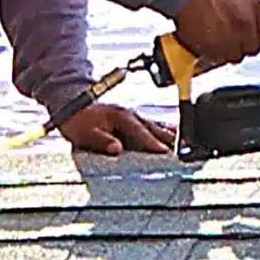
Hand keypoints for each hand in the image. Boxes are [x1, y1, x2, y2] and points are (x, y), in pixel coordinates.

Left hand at [58, 103, 175, 155]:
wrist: (72, 105)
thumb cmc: (79, 121)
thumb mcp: (85, 133)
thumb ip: (101, 141)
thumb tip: (116, 148)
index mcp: (121, 116)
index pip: (142, 133)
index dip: (153, 144)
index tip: (166, 154)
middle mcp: (131, 115)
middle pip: (155, 129)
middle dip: (170, 141)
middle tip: (185, 154)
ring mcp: (133, 116)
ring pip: (157, 126)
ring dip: (170, 136)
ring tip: (186, 145)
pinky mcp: (133, 119)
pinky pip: (153, 125)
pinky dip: (165, 131)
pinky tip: (175, 136)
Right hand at [173, 0, 259, 65]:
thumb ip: (258, 11)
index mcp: (255, 12)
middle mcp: (244, 28)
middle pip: (254, 50)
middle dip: (246, 44)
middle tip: (235, 34)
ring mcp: (228, 41)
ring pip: (236, 56)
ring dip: (230, 49)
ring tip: (219, 35)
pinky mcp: (212, 51)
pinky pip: (219, 59)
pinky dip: (215, 53)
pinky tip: (210, 39)